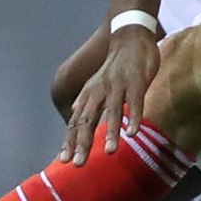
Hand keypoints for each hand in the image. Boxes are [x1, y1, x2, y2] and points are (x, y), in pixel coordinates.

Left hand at [61, 26, 159, 164]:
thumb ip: (86, 97)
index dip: (70, 140)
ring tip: (109, 152)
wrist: (131, 36)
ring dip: (110, 132)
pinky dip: (134, 117)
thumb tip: (72, 111)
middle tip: (79, 164)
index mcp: (91, 93)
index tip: (63, 160)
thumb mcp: (97, 80)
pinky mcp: (137, 82)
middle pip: (89, 119)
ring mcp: (119, 86)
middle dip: (83, 142)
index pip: (76, 121)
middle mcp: (101, 91)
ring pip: (113, 112)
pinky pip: (135, 102)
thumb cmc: (116, 63)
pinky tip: (133, 132)